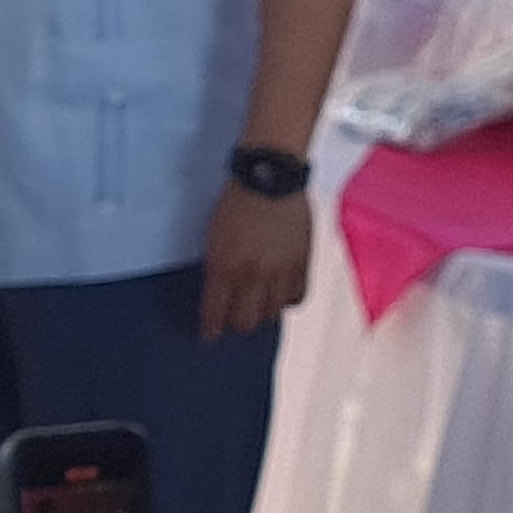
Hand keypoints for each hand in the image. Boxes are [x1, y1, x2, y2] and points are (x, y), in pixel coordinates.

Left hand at [198, 183, 309, 338]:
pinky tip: (280, 295)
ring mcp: (279, 270)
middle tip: (233, 320)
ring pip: (270, 313)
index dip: (211, 330)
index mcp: (224, 267)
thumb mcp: (213, 236)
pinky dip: (287, 300)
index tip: (210, 335)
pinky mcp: (302, 262)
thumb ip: (218, 267)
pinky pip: (297, 297)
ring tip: (256, 306)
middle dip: (236, 325)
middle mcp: (252, 274)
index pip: (215, 314)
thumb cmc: (235, 201)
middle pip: (245, 322)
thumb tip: (220, 291)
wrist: (270, 176)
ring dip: (261, 313)